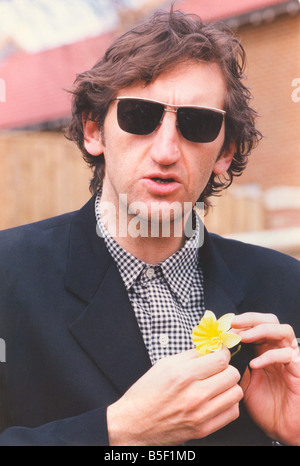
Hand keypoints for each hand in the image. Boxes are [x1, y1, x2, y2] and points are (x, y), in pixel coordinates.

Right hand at [106, 348, 242, 445]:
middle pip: (232, 374)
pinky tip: (216, 400)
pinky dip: (227, 404)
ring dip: (229, 386)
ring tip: (218, 385)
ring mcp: (201, 413)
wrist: (134, 424)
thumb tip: (209, 348)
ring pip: (236, 393)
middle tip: (218, 369)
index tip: (220, 352)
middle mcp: (194, 394)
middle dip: (227, 368)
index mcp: (183, 374)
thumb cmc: (146, 393)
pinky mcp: (204, 429)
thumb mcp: (164, 365)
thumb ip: (190, 355)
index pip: (220, 359)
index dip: (223, 352)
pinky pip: (232, 412)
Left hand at [232, 312, 299, 444]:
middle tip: (233, 324)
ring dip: (261, 330)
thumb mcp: (242, 380)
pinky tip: (254, 364)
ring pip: (283, 331)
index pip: (256, 324)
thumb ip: (234, 363)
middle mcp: (278, 349)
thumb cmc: (263, 404)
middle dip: (250, 319)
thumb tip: (217, 348)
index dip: (240, 321)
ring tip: (242, 337)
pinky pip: (287, 355)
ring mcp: (291, 358)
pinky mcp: (298, 371)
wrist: (280, 427)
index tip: (222, 324)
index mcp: (264, 348)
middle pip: (270, 320)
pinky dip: (269, 356)